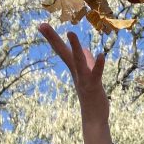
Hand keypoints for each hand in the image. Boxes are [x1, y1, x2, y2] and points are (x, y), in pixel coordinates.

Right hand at [39, 25, 112, 143]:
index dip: (52, 37)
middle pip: (63, 52)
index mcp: (74, 68)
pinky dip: (98, 65)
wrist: (94, 118)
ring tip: (70, 32)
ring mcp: (83, 79)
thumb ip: (88, 62)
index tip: (41, 24)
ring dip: (74, 47)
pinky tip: (101, 54)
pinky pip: (96, 74)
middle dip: (53, 39)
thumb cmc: (92, 97)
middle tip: (42, 25)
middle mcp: (76, 72)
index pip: (61, 50)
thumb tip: (87, 51)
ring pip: (77, 61)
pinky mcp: (93, 86)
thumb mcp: (90, 76)